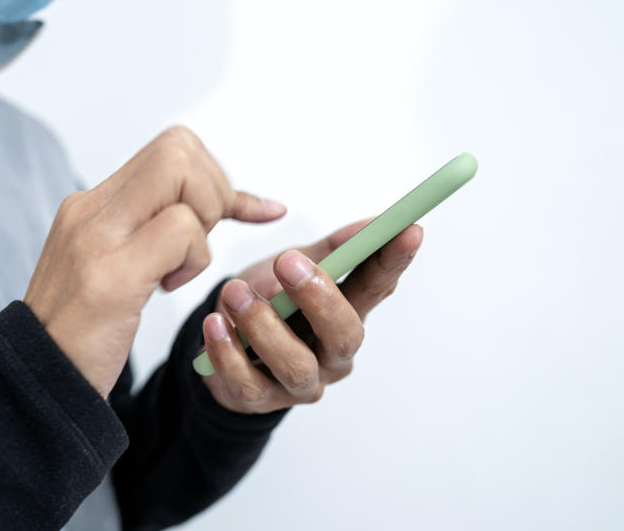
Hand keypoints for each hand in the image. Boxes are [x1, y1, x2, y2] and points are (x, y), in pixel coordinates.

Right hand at [23, 126, 285, 397]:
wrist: (34, 384)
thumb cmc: (83, 333)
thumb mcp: (115, 266)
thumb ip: (155, 229)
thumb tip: (225, 203)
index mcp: (91, 205)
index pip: (171, 149)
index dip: (214, 178)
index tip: (231, 217)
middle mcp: (90, 208)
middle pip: (178, 147)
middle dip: (213, 191)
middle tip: (201, 242)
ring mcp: (96, 236)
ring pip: (180, 174)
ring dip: (202, 226)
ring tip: (175, 272)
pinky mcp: (111, 273)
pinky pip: (180, 229)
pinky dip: (194, 258)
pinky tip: (164, 289)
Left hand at [199, 219, 423, 412]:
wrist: (219, 341)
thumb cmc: (269, 301)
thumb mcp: (297, 265)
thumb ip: (333, 248)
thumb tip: (373, 222)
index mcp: (346, 316)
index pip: (378, 288)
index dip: (394, 261)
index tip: (408, 230)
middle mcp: (331, 356)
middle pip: (344, 336)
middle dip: (319, 298)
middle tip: (287, 262)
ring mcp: (297, 384)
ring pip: (296, 365)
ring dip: (263, 326)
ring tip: (234, 293)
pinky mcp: (258, 400)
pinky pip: (247, 383)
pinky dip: (228, 352)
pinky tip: (215, 324)